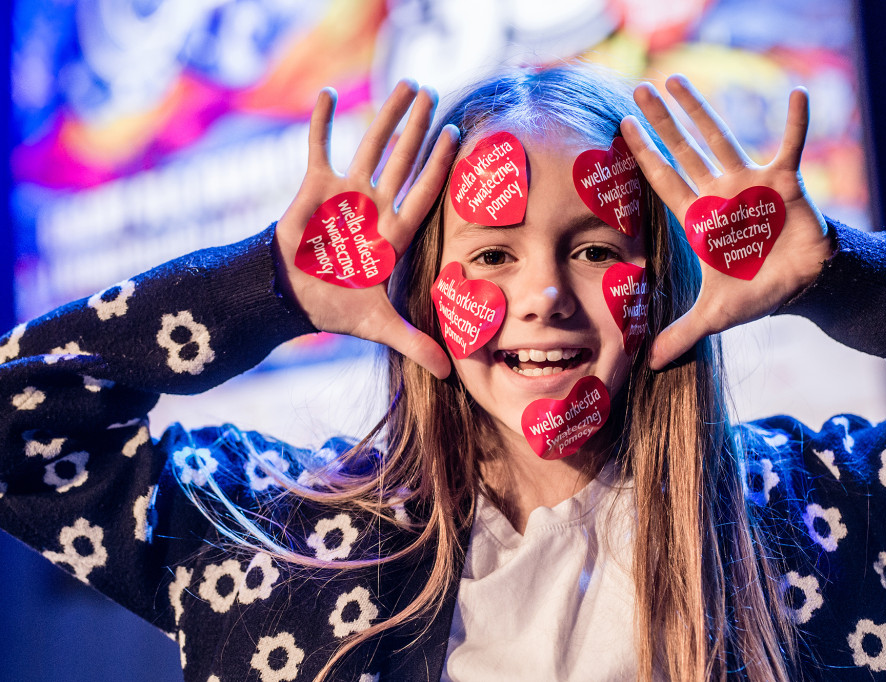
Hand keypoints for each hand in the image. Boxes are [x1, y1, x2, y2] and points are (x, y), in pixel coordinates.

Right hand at [274, 81, 458, 378]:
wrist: (290, 298)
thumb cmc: (335, 307)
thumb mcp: (379, 326)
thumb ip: (415, 343)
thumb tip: (450, 373)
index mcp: (393, 234)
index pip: (422, 193)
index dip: (439, 166)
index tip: (459, 135)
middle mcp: (374, 206)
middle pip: (401, 160)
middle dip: (417, 128)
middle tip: (435, 92)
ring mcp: (345, 193)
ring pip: (369, 145)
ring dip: (386, 116)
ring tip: (406, 84)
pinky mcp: (313, 188)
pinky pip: (318, 147)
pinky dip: (321, 122)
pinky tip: (329, 93)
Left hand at [621, 76, 832, 369]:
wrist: (803, 284)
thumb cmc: (757, 291)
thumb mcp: (716, 315)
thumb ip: (683, 333)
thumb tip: (651, 365)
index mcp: (698, 219)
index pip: (664, 180)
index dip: (644, 155)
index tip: (622, 127)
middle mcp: (718, 194)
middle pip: (684, 150)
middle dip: (663, 121)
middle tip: (639, 88)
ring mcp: (750, 183)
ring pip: (721, 138)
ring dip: (701, 110)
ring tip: (679, 79)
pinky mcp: (786, 182)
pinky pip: (792, 146)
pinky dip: (797, 123)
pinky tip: (799, 94)